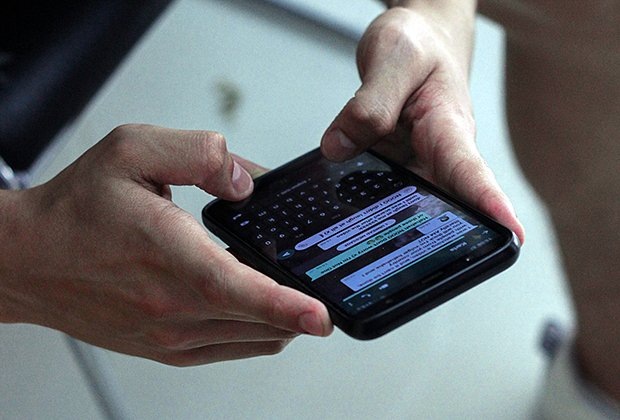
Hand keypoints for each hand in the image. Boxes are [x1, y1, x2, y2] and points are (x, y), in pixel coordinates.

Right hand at [1, 124, 331, 365]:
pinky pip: (230, 348)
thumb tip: (248, 181)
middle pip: (257, 320)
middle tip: (320, 280)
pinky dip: (258, 332)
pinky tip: (263, 309)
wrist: (30, 259)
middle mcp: (169, 307)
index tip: (321, 316)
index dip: (284, 305)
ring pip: (252, 339)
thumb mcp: (133, 151)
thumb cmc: (77, 209)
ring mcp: (169, 336)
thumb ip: (200, 154)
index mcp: (166, 256)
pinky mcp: (166, 349)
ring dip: (282, 318)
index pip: (235, 289)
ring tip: (294, 290)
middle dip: (299, 305)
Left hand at [321, 6, 524, 241]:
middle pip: (442, 205)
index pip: (471, 171)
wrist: (417, 37)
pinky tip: (344, 211)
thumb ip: (368, 104)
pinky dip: (366, 201)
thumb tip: (339, 147)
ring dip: (388, 223)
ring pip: (406, 203)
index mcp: (449, 127)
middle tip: (409, 266)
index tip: (511, 236)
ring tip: (363, 245)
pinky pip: (384, 189)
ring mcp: (418, 164)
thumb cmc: (418, 44)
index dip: (490, 205)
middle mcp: (438, 154)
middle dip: (429, 238)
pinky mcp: (397, 165)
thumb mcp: (392, 59)